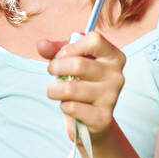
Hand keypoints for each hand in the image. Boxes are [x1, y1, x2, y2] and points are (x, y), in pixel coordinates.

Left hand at [36, 31, 125, 146]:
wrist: (94, 118)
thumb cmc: (83, 83)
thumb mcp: (71, 61)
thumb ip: (56, 50)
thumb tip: (42, 45)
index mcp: (113, 57)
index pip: (94, 40)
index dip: (71, 47)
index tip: (61, 55)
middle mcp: (116, 75)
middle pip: (78, 64)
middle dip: (56, 67)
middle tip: (52, 72)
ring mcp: (111, 97)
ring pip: (70, 89)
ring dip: (54, 90)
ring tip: (56, 91)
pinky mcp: (102, 117)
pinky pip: (72, 107)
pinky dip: (63, 106)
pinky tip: (69, 105)